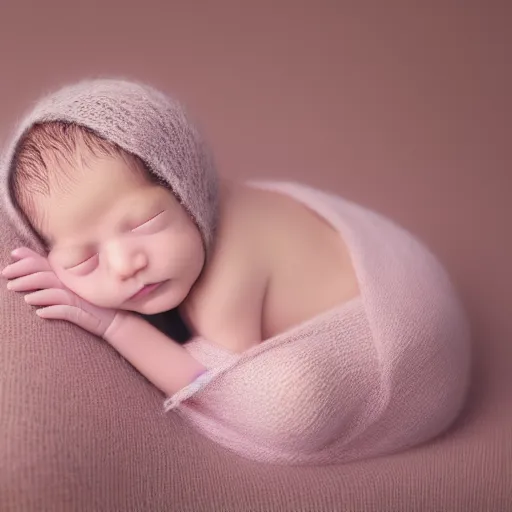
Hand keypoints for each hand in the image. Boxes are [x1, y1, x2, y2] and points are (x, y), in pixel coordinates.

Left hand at [2, 246, 116, 337]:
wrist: (116, 321)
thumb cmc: (91, 305)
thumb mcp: (74, 289)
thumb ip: (56, 278)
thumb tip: (33, 276)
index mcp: (69, 276)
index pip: (46, 262)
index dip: (29, 257)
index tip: (12, 254)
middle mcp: (72, 284)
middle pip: (46, 274)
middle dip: (24, 274)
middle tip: (7, 277)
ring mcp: (79, 298)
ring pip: (55, 291)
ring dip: (37, 293)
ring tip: (24, 298)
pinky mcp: (84, 314)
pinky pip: (67, 310)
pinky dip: (53, 311)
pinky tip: (40, 313)